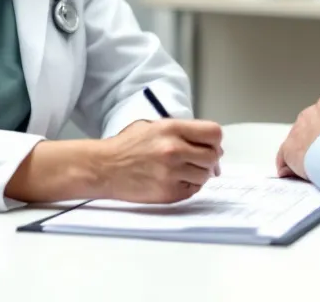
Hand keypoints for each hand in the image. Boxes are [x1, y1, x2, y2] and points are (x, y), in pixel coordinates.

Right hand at [99, 119, 223, 202]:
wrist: (105, 168)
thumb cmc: (128, 147)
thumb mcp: (155, 126)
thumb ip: (183, 132)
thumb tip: (212, 146)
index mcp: (171, 129)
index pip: (214, 133)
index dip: (215, 140)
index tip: (211, 145)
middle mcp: (174, 150)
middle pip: (213, 156)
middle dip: (210, 159)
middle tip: (200, 160)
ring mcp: (171, 173)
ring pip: (205, 175)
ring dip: (199, 174)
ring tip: (183, 170)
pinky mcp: (168, 192)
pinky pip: (193, 190)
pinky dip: (188, 186)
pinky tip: (174, 179)